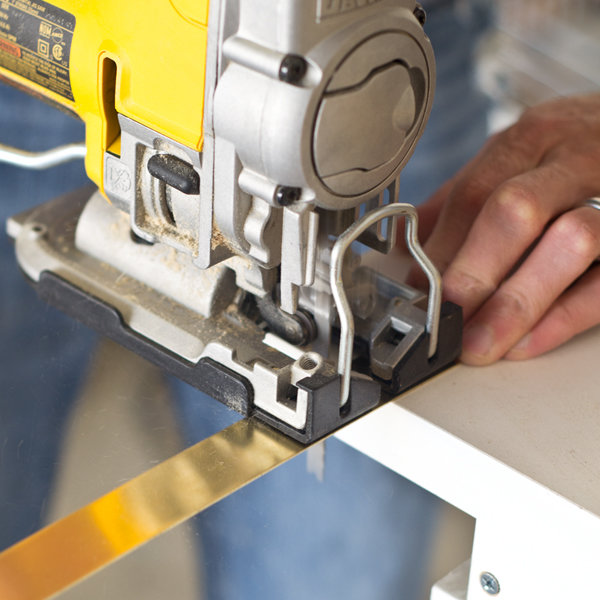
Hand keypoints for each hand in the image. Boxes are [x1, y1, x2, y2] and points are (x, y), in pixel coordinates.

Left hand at [408, 94, 599, 364]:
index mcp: (532, 139)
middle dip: (474, 273)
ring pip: (571, 242)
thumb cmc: (577, 155)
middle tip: (446, 319)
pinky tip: (526, 344)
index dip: (441, 248)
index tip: (417, 290)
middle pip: (516, 210)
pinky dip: (562, 318)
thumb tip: (410, 246)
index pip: (475, 191)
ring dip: (516, 302)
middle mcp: (575, 157)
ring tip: (480, 343)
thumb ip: (466, 199)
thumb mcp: (521, 158)